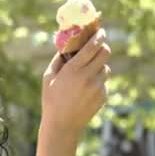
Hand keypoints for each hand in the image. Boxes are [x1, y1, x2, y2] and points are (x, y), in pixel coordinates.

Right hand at [40, 28, 110, 143]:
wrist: (62, 125)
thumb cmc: (51, 99)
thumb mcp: (49, 77)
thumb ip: (58, 60)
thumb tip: (66, 45)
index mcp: (73, 69)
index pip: (92, 46)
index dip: (98, 36)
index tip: (100, 31)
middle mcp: (88, 76)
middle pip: (105, 53)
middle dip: (102, 47)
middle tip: (98, 47)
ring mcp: (98, 87)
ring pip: (106, 68)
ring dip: (99, 65)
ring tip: (87, 72)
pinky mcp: (103, 96)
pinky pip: (104, 82)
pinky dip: (98, 80)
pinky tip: (86, 89)